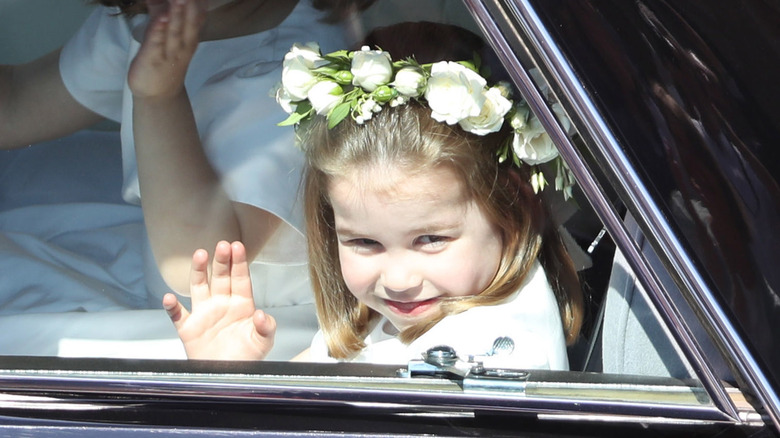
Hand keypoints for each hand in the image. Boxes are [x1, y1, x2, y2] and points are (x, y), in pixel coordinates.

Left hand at [128, 0, 206, 98]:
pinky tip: (162, 18)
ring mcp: (169, 52)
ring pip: (175, 30)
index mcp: (189, 37)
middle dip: (191, 5)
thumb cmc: (164, 61)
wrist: (159, 94)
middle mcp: (183, 43)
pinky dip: (160, 30)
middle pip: (189, 20)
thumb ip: (162, 11)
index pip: (197, 14)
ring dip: (178, 13)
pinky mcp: (153, 58)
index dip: (199, 4)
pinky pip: (157, 42)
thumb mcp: (167, 35)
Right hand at [163, 240, 275, 359]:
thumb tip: (261, 314)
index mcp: (241, 305)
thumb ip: (266, 327)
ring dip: (199, 271)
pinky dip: (171, 307)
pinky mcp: (188, 328)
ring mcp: (204, 314)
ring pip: (199, 287)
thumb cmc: (247, 358)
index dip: (239, 262)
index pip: (240, 278)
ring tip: (200, 255)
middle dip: (222, 260)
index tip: (238, 246)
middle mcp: (221, 304)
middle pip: (220, 277)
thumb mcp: (263, 342)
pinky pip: (177, 314)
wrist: (228, 378)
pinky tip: (169, 298)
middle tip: (222, 244)